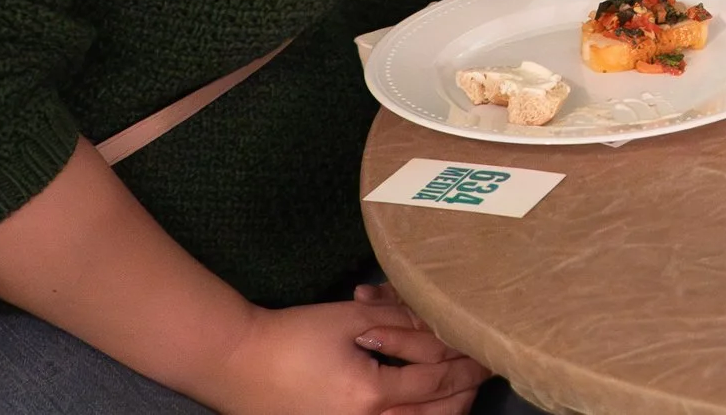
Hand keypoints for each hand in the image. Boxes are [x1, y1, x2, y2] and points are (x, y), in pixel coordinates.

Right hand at [202, 294, 486, 414]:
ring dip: (446, 405)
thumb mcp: (352, 319)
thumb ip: (403, 321)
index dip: (467, 362)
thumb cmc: (292, 336)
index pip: (437, 380)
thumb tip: (443, 324)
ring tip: (460, 380)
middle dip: (465, 388)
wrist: (237, 364)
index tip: (488, 349)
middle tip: (482, 364)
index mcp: (371, 395)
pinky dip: (417, 413)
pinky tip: (426, 398)